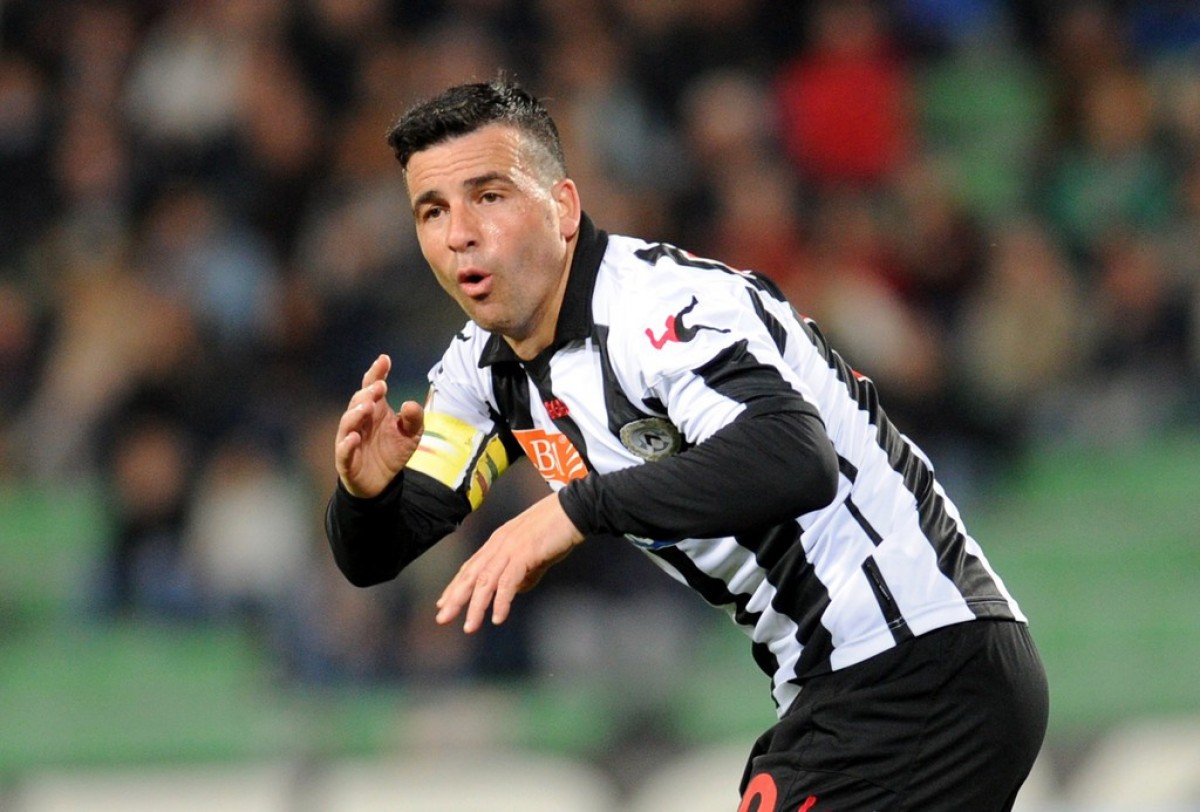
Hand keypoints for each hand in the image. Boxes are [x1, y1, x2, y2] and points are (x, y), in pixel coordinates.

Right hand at [335, 354, 423, 497]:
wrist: (381, 482)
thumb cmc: (393, 451)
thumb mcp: (412, 434)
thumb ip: (414, 418)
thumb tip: (410, 403)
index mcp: (375, 410)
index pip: (372, 386)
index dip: (376, 373)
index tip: (384, 360)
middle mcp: (360, 421)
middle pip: (358, 401)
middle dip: (367, 393)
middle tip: (379, 387)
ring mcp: (350, 439)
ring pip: (348, 423)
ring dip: (355, 413)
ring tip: (367, 406)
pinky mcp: (347, 460)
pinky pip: (343, 450)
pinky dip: (347, 443)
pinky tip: (354, 437)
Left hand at [435, 492, 583, 632]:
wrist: (575, 510)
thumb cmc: (557, 530)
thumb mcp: (534, 555)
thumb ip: (523, 573)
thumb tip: (515, 591)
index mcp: (498, 542)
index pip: (471, 567)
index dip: (455, 586)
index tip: (443, 603)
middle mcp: (499, 544)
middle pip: (471, 574)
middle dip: (455, 598)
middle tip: (442, 618)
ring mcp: (510, 548)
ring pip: (485, 581)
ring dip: (476, 606)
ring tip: (470, 627)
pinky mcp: (524, 553)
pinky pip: (508, 582)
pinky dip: (501, 601)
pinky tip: (498, 618)